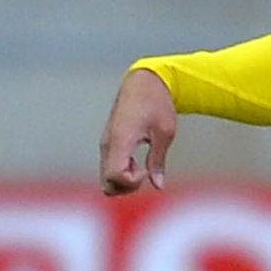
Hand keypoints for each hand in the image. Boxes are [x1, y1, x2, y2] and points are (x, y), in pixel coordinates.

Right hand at [99, 68, 176, 195]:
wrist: (143, 83)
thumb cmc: (157, 104)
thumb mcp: (165, 133)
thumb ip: (158, 160)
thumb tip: (158, 185)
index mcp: (120, 140)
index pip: (115, 176)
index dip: (132, 182)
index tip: (146, 171)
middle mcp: (108, 145)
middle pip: (107, 184)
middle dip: (127, 187)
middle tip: (145, 173)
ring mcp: (106, 145)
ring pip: (106, 178)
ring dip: (124, 182)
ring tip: (141, 167)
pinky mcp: (108, 144)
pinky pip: (108, 168)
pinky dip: (121, 173)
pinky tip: (135, 162)